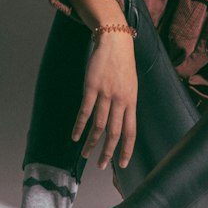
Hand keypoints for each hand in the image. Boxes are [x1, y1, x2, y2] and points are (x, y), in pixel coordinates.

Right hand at [71, 34, 137, 168]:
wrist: (115, 41)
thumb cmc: (123, 63)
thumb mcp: (131, 84)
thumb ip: (126, 103)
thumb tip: (122, 122)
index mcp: (132, 100)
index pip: (131, 130)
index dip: (126, 149)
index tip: (122, 164)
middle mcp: (120, 100)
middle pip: (114, 132)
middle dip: (108, 152)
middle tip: (102, 166)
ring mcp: (106, 94)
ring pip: (99, 125)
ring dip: (91, 142)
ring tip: (85, 154)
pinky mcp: (92, 87)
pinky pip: (85, 111)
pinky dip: (79, 126)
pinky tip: (75, 136)